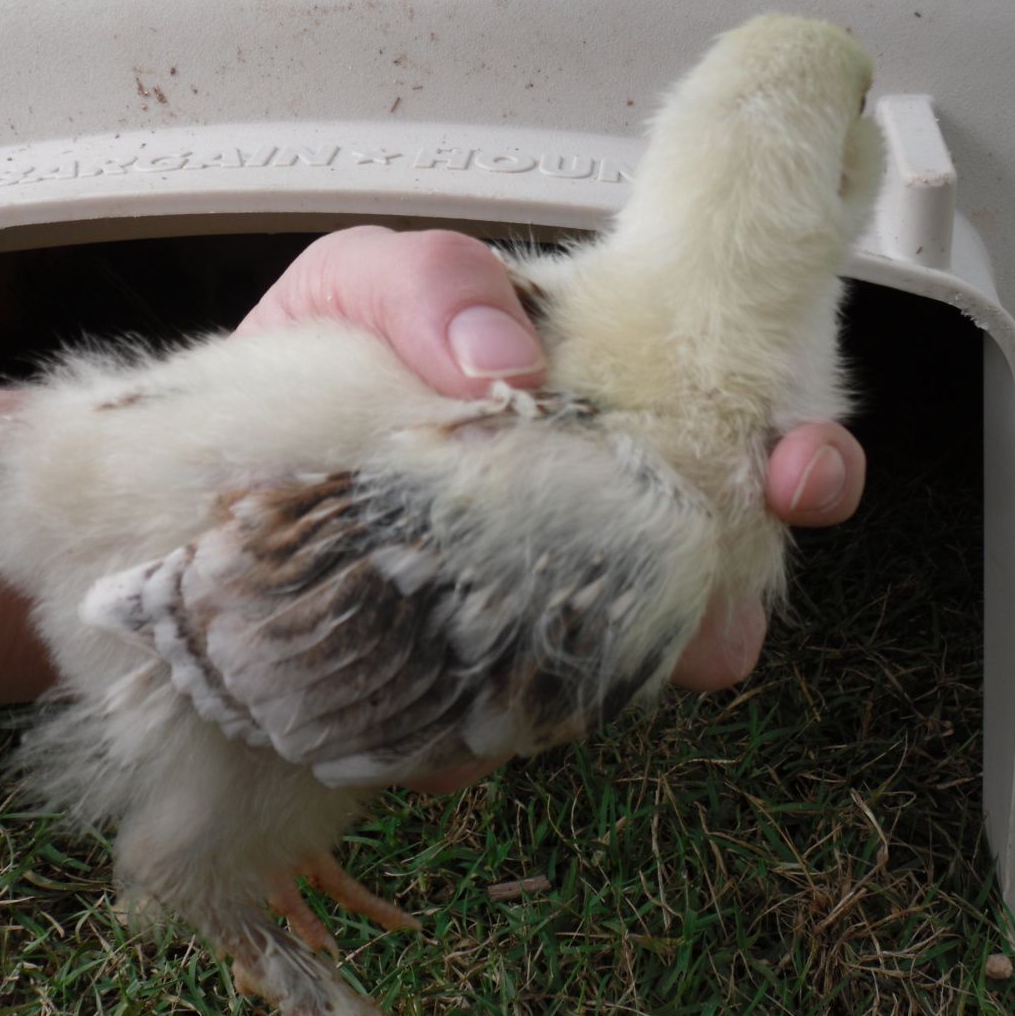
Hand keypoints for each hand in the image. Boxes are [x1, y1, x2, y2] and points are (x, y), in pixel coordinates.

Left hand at [238, 227, 865, 791]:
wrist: (212, 478)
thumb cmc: (314, 361)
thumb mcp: (368, 280)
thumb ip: (436, 282)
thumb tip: (500, 359)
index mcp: (605, 409)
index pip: (739, 436)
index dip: (801, 457)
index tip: (799, 472)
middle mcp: (593, 514)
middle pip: (715, 567)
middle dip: (744, 599)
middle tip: (729, 628)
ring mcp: (539, 606)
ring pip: (626, 665)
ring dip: (611, 690)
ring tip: (568, 691)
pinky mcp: (471, 686)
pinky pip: (508, 729)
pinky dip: (490, 735)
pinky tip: (452, 729)